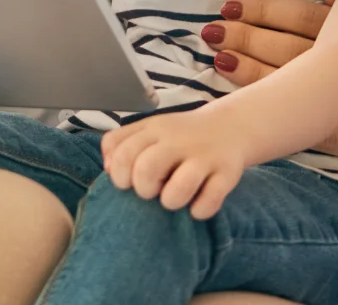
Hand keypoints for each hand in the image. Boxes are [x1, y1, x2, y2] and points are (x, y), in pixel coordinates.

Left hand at [100, 105, 244, 218]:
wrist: (229, 127)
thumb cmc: (180, 136)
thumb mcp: (149, 130)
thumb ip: (122, 143)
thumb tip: (107, 168)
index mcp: (154, 130)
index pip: (121, 151)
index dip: (119, 174)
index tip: (128, 182)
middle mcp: (178, 141)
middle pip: (146, 169)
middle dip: (144, 189)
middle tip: (152, 191)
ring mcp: (204, 156)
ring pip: (179, 188)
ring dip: (171, 201)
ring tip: (174, 198)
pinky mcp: (227, 173)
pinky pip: (210, 201)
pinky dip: (200, 210)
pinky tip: (197, 205)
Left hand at [198, 0, 337, 169]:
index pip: (304, 18)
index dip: (265, 12)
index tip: (230, 6)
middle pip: (291, 51)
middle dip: (247, 40)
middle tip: (208, 32)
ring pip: (299, 90)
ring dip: (254, 77)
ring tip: (216, 62)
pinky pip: (317, 131)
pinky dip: (285, 120)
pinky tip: (254, 112)